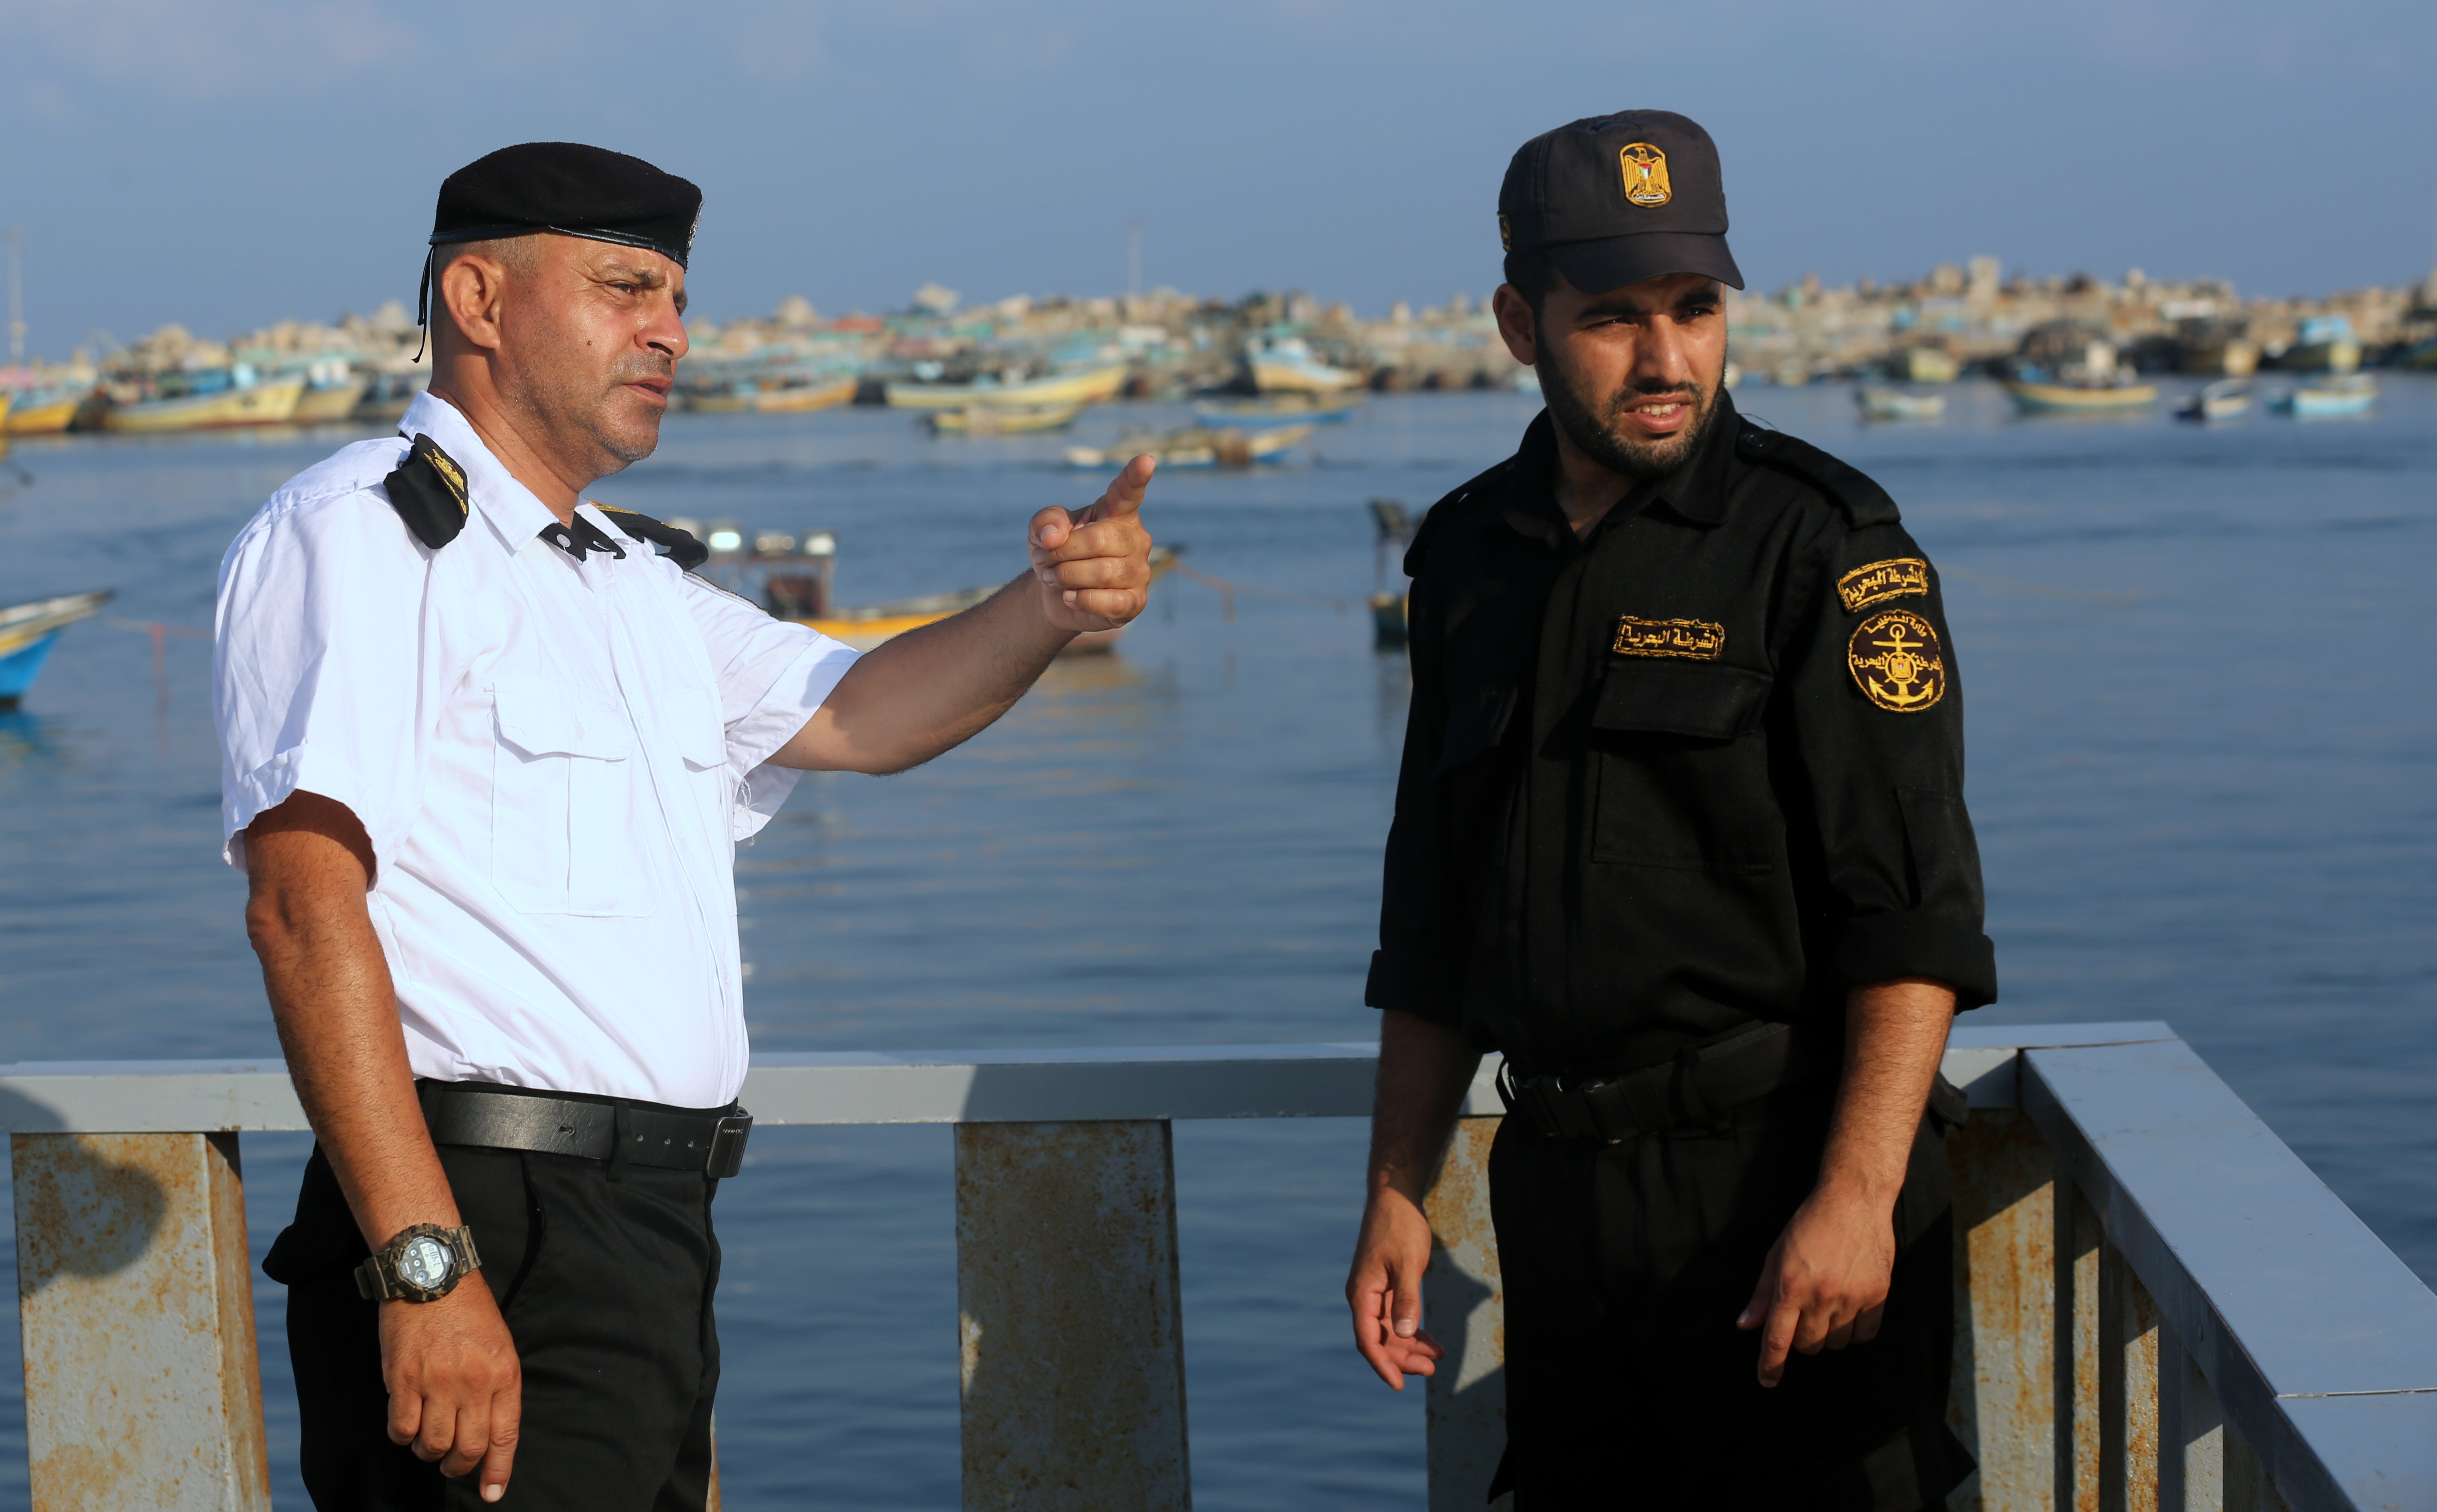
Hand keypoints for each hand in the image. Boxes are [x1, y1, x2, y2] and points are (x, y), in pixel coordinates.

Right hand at [381, 1277, 521, 1499]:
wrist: (433, 1273)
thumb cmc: (468, 1310)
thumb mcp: (498, 1345)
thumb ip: (496, 1387)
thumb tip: (487, 1433)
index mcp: (504, 1373)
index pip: (504, 1435)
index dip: (497, 1470)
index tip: (491, 1493)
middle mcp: (474, 1382)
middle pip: (467, 1448)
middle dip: (458, 1466)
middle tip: (451, 1463)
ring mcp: (436, 1382)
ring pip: (432, 1444)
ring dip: (429, 1451)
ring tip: (428, 1440)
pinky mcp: (402, 1379)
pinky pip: (401, 1428)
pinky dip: (403, 1435)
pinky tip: (406, 1423)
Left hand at [1028, 455, 1154, 633]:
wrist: (1055, 594)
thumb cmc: (1057, 552)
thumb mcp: (1041, 530)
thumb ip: (1045, 521)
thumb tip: (1056, 536)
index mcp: (1116, 512)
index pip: (1128, 491)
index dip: (1136, 476)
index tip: (1146, 460)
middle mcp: (1135, 538)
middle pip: (1100, 540)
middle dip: (1064, 552)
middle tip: (1047, 559)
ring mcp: (1140, 571)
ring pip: (1103, 572)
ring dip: (1067, 577)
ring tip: (1055, 578)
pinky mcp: (1135, 601)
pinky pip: (1110, 602)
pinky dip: (1081, 600)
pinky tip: (1071, 597)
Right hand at [1344, 1185, 1446, 1389]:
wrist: (1396, 1198)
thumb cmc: (1400, 1227)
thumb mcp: (1407, 1263)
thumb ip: (1406, 1299)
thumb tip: (1407, 1335)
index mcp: (1362, 1294)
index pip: (1368, 1340)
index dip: (1382, 1365)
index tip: (1399, 1385)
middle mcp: (1364, 1297)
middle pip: (1380, 1340)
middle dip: (1403, 1359)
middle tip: (1432, 1369)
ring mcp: (1374, 1293)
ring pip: (1390, 1332)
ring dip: (1411, 1348)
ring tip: (1437, 1358)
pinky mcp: (1386, 1287)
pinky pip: (1397, 1318)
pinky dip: (1413, 1332)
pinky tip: (1432, 1341)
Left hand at [1735, 1186, 1895, 1386]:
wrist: (1854, 1200)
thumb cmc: (1810, 1225)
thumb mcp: (1776, 1254)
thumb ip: (1763, 1294)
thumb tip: (1746, 1326)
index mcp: (1791, 1286)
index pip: (1777, 1339)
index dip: (1770, 1365)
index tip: (1767, 1381)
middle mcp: (1821, 1296)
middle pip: (1808, 1345)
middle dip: (1801, 1338)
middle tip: (1804, 1314)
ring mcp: (1852, 1298)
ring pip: (1836, 1344)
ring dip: (1828, 1334)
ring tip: (1828, 1306)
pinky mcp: (1878, 1295)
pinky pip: (1865, 1336)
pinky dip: (1855, 1332)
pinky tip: (1850, 1312)